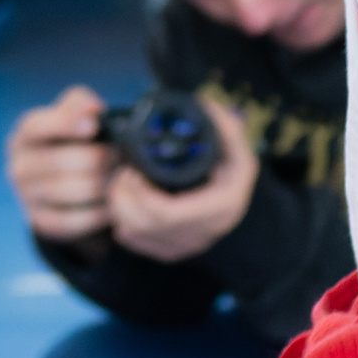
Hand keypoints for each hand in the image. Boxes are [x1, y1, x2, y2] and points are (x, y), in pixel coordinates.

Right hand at [6, 85, 115, 242]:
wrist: (61, 178)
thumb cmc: (72, 138)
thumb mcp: (73, 114)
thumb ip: (80, 103)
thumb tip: (93, 108)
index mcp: (26, 134)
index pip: (38, 126)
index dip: (66, 124)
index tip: (93, 126)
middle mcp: (19, 166)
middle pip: (64, 161)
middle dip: (102, 157)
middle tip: (122, 156)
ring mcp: (26, 197)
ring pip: (75, 190)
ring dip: (106, 183)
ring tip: (122, 175)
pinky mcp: (40, 222)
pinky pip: (75, 220)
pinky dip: (99, 211)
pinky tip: (112, 201)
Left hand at [106, 95, 259, 263]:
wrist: (236, 202)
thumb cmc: (235, 172)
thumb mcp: (238, 147)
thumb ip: (225, 127)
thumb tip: (203, 104)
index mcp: (218, 208)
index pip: (166, 214)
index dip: (141, 193)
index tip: (133, 170)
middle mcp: (201, 233)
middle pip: (144, 226)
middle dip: (122, 198)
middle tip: (119, 174)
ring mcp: (185, 246)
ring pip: (134, 235)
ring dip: (119, 210)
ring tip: (120, 185)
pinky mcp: (170, 252)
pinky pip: (135, 242)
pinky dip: (123, 223)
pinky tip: (127, 204)